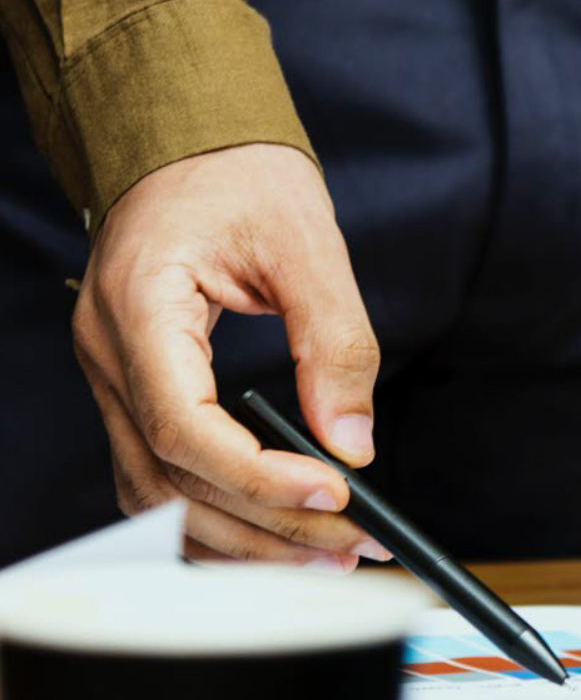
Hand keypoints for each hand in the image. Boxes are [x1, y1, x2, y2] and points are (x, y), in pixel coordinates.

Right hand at [73, 143, 391, 570]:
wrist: (189, 142)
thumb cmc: (239, 176)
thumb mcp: (306, 243)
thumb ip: (334, 342)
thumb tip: (352, 443)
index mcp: (141, 307)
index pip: (183, 426)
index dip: (258, 476)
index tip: (334, 496)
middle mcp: (110, 355)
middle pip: (170, 480)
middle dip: (264, 526)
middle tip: (349, 548)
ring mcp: (114, 377)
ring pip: (156, 494)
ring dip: (239, 538)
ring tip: (322, 557)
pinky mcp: (136, 390)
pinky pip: (160, 476)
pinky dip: (213, 515)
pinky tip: (271, 533)